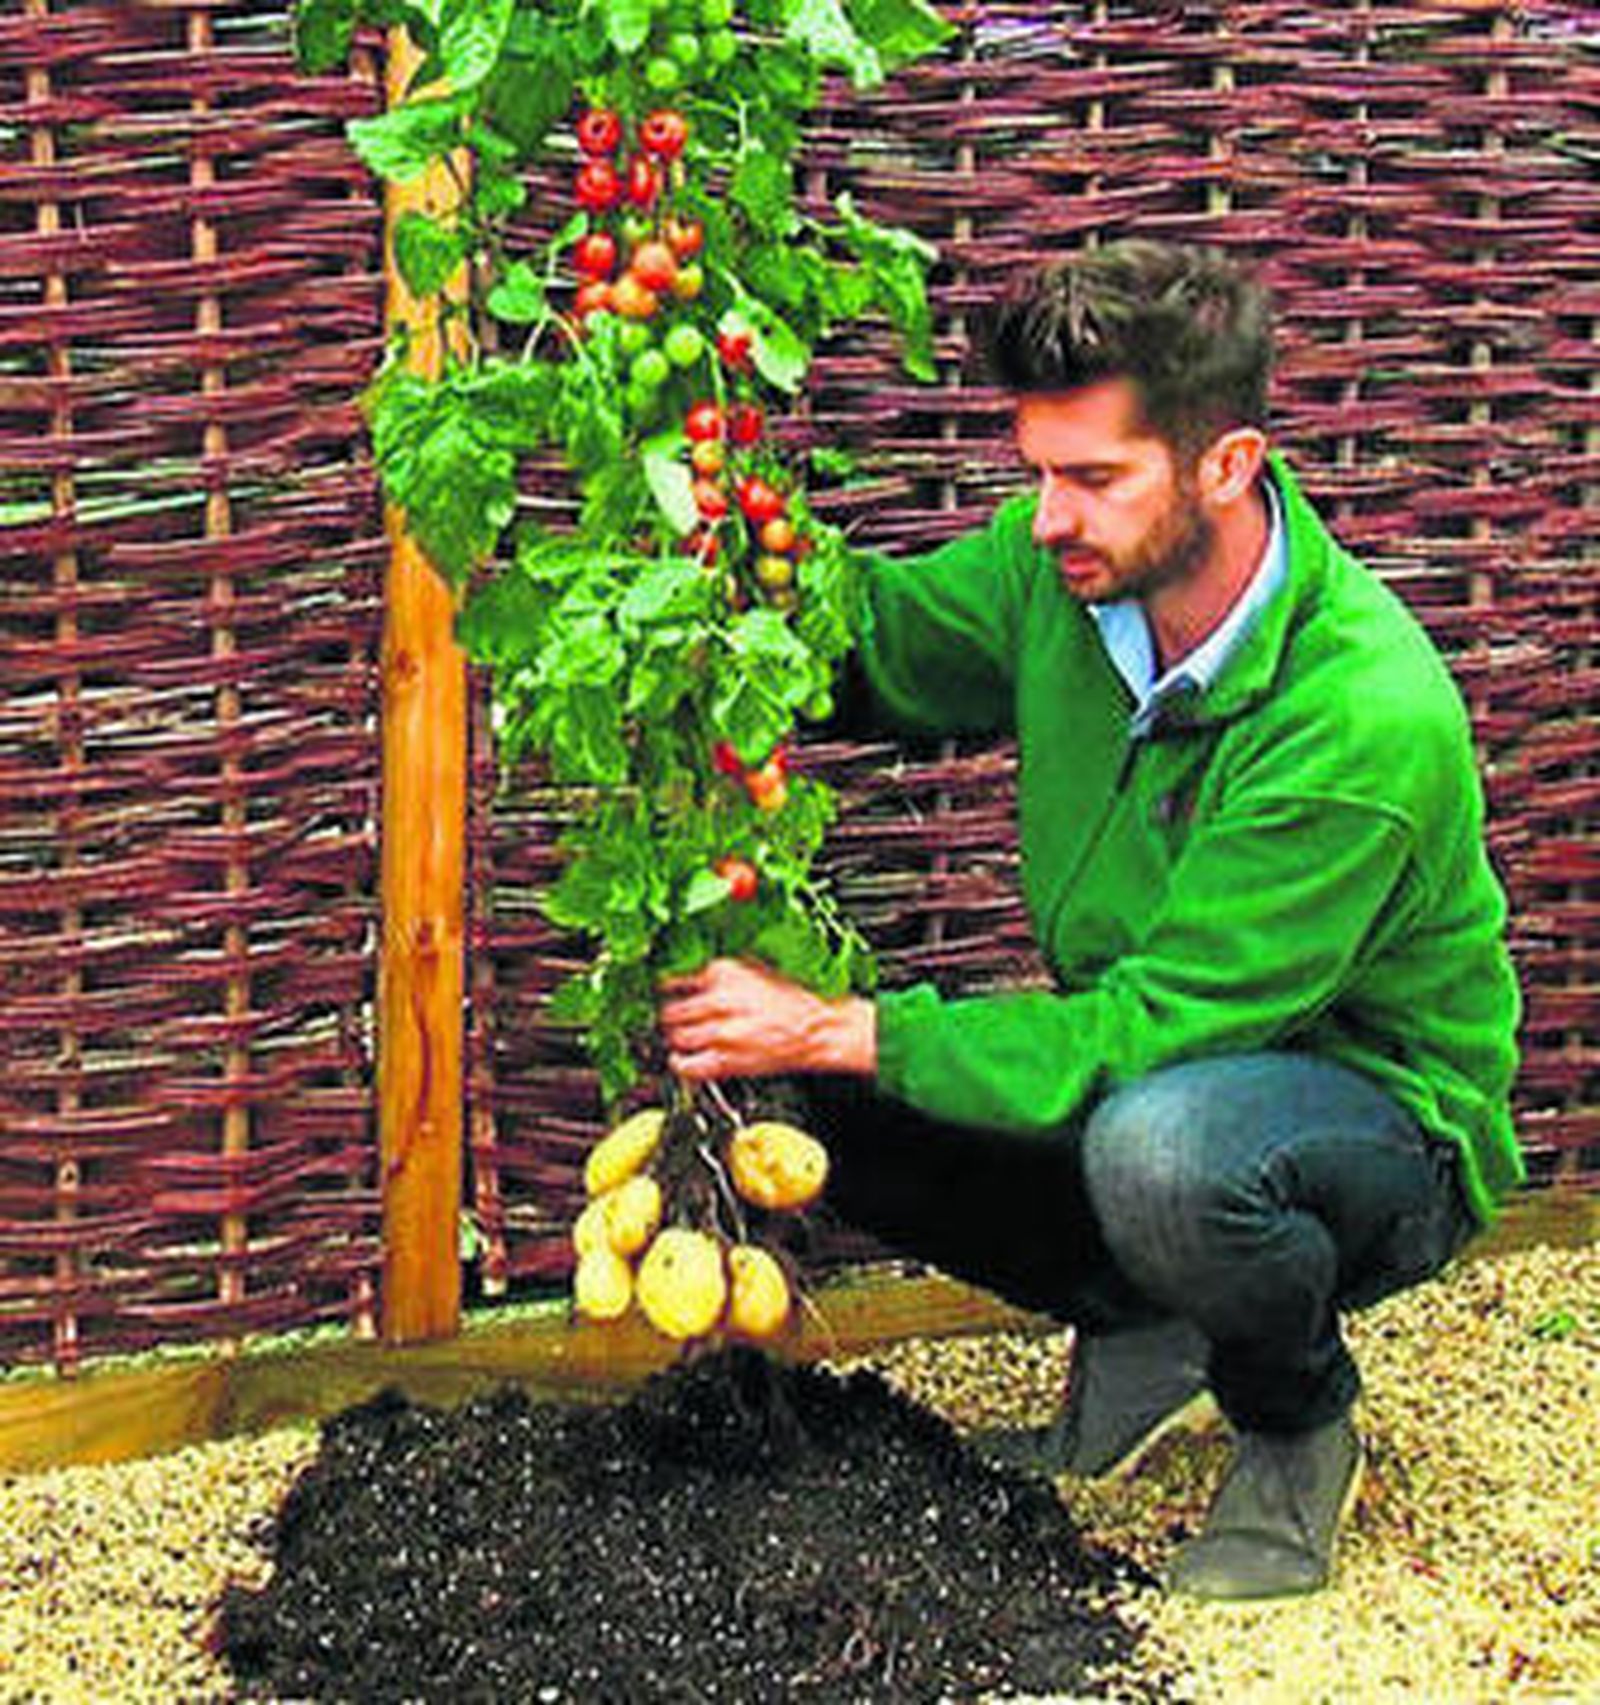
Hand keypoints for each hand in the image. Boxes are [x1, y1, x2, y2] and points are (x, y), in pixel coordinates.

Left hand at [657, 957, 875, 1081]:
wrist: (819, 1027)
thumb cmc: (793, 998)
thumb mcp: (754, 967)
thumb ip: (719, 969)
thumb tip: (690, 969)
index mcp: (724, 973)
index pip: (672, 979)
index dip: (666, 987)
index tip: (664, 990)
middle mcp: (719, 1002)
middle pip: (669, 1011)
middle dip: (668, 1015)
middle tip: (672, 1016)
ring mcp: (722, 1034)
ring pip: (675, 1037)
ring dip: (674, 1037)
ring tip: (681, 1035)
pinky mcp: (727, 1061)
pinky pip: (687, 1065)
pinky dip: (679, 1063)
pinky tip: (682, 1057)